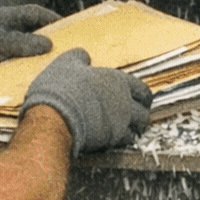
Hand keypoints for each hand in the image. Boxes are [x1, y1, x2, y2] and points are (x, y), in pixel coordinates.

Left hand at [0, 4, 60, 82]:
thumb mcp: (0, 43)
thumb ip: (24, 42)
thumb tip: (48, 44)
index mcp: (6, 17)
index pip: (34, 13)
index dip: (52, 18)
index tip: (67, 28)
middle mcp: (6, 27)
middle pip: (34, 28)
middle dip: (48, 36)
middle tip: (64, 46)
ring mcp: (3, 42)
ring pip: (28, 44)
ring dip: (38, 52)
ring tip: (53, 61)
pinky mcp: (0, 56)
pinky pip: (20, 57)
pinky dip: (29, 62)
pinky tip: (36, 72)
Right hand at [23, 49, 152, 158]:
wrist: (55, 115)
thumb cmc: (61, 88)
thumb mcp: (66, 63)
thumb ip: (78, 58)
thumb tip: (83, 55)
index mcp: (117, 81)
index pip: (142, 90)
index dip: (143, 97)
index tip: (141, 100)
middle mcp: (124, 102)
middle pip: (144, 113)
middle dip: (140, 117)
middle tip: (135, 119)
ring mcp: (120, 123)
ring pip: (136, 130)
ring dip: (132, 132)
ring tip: (125, 133)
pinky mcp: (111, 140)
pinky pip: (122, 144)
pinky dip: (118, 143)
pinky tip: (109, 140)